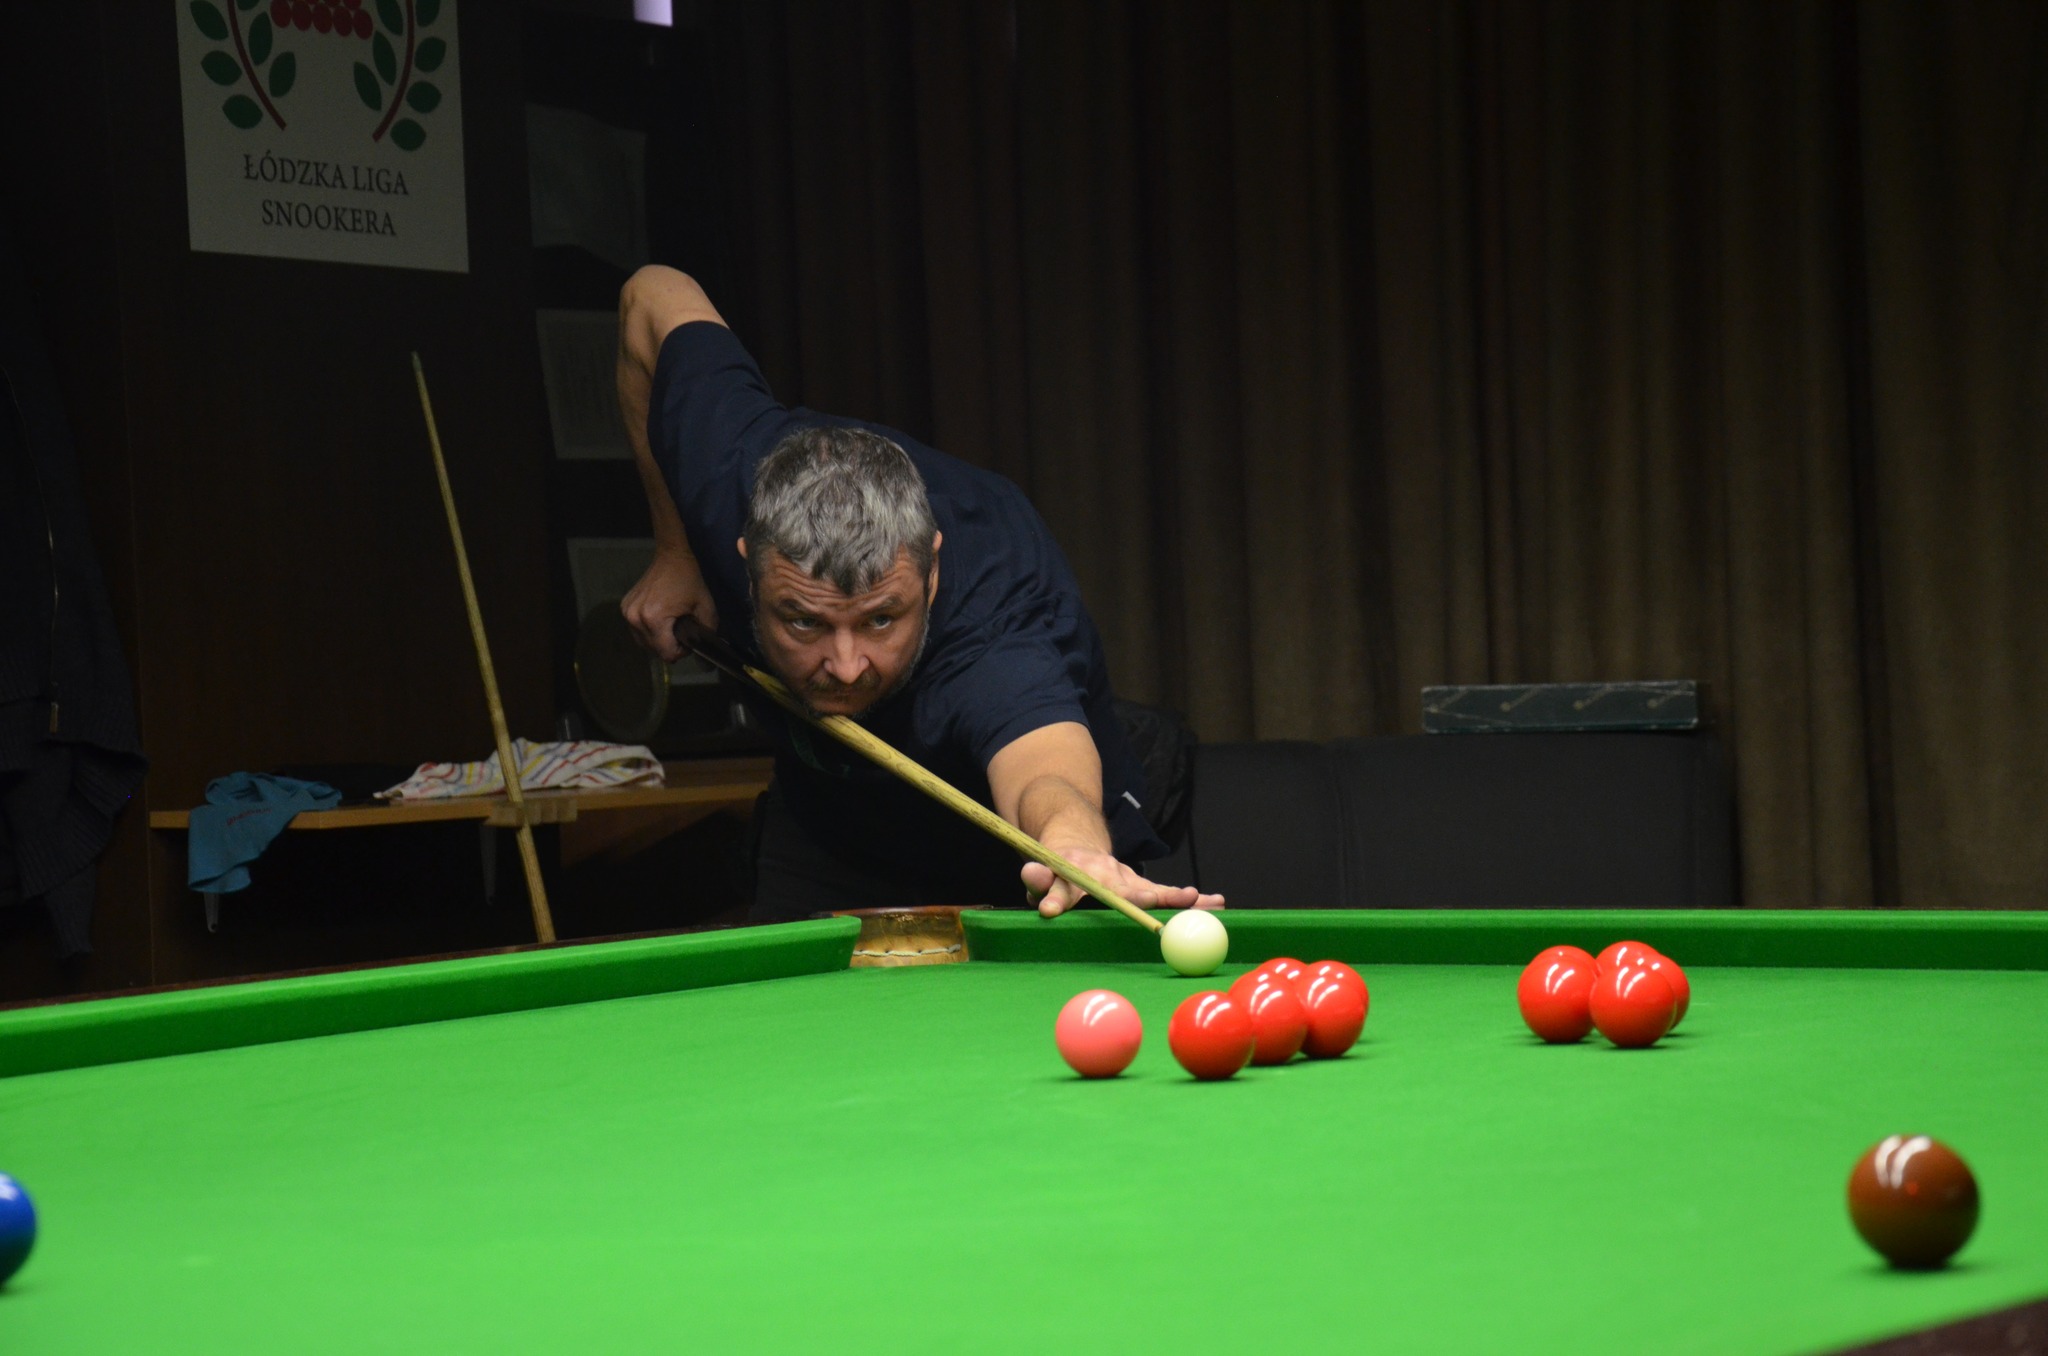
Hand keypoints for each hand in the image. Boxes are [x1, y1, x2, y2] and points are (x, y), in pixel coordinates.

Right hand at [621, 550, 717, 662]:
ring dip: (658, 640)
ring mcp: (627, 613)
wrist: (671, 556)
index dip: (681, 652)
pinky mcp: (624, 607)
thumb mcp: (706, 607)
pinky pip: (637, 630)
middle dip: (669, 646)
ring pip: (643, 642)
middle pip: (653, 650)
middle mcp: (635, 618)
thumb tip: (704, 651)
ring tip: (671, 627)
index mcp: (653, 619)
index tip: (689, 640)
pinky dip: (648, 631)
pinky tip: (660, 620)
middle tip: (681, 632)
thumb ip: (706, 633)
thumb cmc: (689, 580)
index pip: (666, 653)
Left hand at [1020, 847, 1225, 917]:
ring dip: (1176, 897)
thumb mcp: (1040, 872)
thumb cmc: (1056, 870)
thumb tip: (1033, 875)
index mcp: (1073, 874)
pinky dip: (1189, 900)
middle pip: (1120, 889)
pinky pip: (1165, 895)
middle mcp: (1103, 875)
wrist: (1078, 843)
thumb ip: (1037, 877)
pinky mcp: (1139, 886)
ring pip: (1152, 890)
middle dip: (1136, 897)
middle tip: (1150, 902)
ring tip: (1201, 901)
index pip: (1064, 888)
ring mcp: (1124, 880)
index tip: (1050, 911)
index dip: (1057, 899)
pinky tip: (1215, 902)